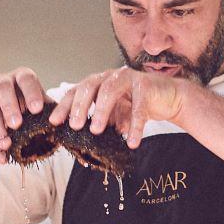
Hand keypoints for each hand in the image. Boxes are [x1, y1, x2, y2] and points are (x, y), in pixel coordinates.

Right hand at [0, 67, 51, 162]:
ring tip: (6, 144)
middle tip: (17, 125)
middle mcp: (3, 83)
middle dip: (10, 108)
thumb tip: (67, 123)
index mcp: (22, 78)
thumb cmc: (28, 106)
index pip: (26, 80)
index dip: (31, 93)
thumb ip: (49, 110)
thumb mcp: (38, 104)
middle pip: (3, 91)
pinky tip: (1, 157)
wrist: (2, 114)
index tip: (37, 109)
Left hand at [50, 66, 188, 148]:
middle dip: (79, 106)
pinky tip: (131, 142)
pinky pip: (138, 107)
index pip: (76, 91)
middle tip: (74, 125)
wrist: (169, 98)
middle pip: (89, 86)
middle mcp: (110, 77)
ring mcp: (129, 78)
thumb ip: (100, 124)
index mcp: (99, 83)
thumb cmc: (138, 106)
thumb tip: (80, 146)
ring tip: (96, 131)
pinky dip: (134, 125)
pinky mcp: (147, 86)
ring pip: (110, 90)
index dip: (64, 106)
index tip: (54, 122)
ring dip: (101, 111)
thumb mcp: (115, 116)